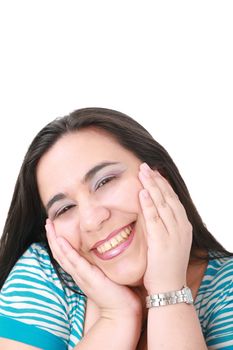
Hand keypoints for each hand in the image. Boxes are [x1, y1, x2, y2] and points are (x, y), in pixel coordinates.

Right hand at [45, 220, 141, 320]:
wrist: (122, 312)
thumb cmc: (118, 293)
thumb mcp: (106, 274)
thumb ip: (102, 264)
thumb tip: (107, 248)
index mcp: (82, 273)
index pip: (65, 255)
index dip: (58, 242)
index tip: (54, 228)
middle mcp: (78, 274)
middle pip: (60, 254)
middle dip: (52, 237)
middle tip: (47, 222)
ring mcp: (82, 276)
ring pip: (63, 255)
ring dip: (55, 240)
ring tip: (49, 226)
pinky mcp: (89, 278)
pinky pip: (75, 262)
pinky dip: (66, 251)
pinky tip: (61, 240)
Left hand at [138, 163, 191, 293]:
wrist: (169, 288)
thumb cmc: (166, 266)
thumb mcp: (170, 242)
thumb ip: (164, 226)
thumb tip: (153, 211)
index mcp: (183, 226)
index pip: (173, 200)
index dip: (163, 185)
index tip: (154, 173)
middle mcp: (181, 227)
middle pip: (168, 198)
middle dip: (156, 180)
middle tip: (146, 166)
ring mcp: (173, 234)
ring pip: (162, 204)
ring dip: (152, 186)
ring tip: (143, 172)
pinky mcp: (162, 241)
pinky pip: (154, 219)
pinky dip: (149, 205)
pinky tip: (143, 192)